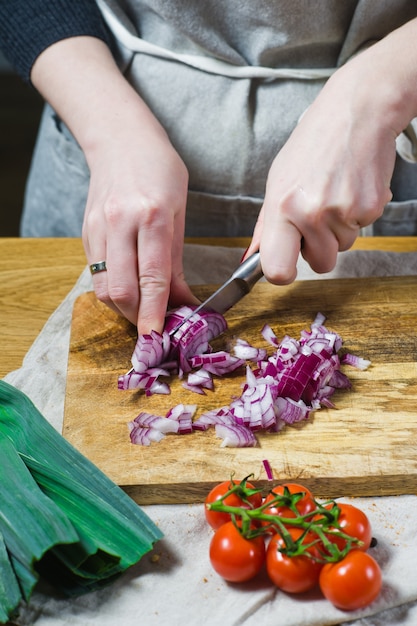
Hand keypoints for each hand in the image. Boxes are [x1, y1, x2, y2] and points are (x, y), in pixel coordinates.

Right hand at [31, 37, 197, 332]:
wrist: (120, 139)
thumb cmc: (160, 170)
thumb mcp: (180, 210)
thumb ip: (177, 260)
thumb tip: (183, 300)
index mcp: (153, 217)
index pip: (153, 278)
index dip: (155, 313)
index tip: (159, 337)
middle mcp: (121, 224)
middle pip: (121, 291)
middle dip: (137, 317)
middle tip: (154, 326)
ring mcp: (99, 229)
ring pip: (103, 287)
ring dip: (123, 308)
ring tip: (142, 311)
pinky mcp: (86, 232)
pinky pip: (96, 273)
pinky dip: (112, 289)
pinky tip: (128, 289)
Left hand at [246, 18, 416, 282]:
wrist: (358, 110)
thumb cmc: (314, 142)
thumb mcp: (279, 179)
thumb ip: (266, 224)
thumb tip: (254, 257)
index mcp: (282, 206)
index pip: (277, 269)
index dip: (282, 274)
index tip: (286, 267)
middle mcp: (312, 213)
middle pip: (320, 264)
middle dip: (319, 249)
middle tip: (317, 217)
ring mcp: (343, 212)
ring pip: (342, 247)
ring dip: (339, 229)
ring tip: (334, 193)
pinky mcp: (371, 208)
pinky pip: (361, 230)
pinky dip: (357, 215)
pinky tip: (350, 188)